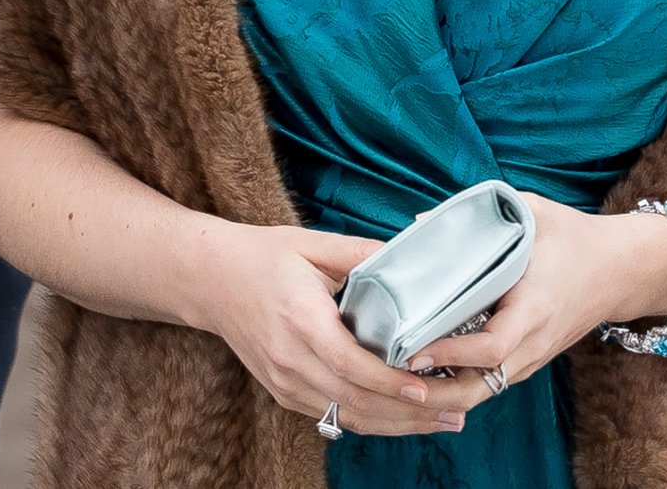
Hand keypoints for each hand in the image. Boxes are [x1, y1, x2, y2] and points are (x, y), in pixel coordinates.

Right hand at [193, 220, 469, 436]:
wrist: (210, 279)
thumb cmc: (265, 256)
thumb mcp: (314, 244)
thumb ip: (363, 254)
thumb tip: (413, 256)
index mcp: (300, 319)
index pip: (349, 363)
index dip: (389, 380)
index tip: (425, 386)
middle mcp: (289, 359)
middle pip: (354, 399)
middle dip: (408, 411)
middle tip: (456, 409)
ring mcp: (283, 382)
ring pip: (345, 415)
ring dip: (396, 424)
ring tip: (442, 420)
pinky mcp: (282, 391)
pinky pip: (331, 414)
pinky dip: (369, 419)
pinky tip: (403, 417)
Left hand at [396, 191, 658, 416]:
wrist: (620, 269)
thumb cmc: (574, 236)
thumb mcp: (533, 211)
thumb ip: (481, 214)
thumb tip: (421, 221)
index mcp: (535, 307)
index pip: (492, 346)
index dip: (452, 353)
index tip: (415, 349)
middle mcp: (534, 342)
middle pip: (482, 387)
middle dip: (437, 395)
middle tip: (396, 383)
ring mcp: (533, 357)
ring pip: (484, 391)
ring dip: (444, 395)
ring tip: (401, 383)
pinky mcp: (530, 359)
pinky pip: (491, 382)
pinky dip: (460, 384)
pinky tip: (430, 376)